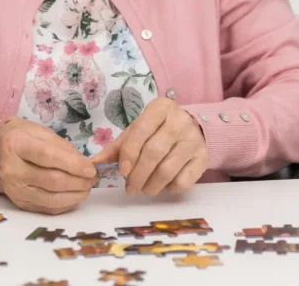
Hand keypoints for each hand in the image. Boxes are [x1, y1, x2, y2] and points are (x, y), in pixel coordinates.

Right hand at [0, 117, 97, 214]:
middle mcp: (11, 169)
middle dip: (78, 181)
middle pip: (52, 181)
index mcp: (16, 144)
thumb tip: (83, 163)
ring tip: (87, 187)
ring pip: (50, 198)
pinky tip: (74, 196)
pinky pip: (46, 208)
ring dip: (75, 195)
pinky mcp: (18, 202)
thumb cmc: (17, 136)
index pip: (48, 157)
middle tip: (93, 178)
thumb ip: (60, 145)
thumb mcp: (36, 130)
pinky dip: (64, 204)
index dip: (73, 164)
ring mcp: (13, 189)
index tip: (91, 168)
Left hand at [91, 98, 207, 195]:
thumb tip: (94, 163)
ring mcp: (193, 140)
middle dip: (138, 175)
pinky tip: (164, 186)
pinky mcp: (203, 158)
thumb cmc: (158, 130)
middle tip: (130, 188)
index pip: (141, 130)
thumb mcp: (138, 130)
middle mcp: (179, 121)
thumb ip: (118, 145)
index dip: (129, 153)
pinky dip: (170, 188)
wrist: (194, 129)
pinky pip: (184, 180)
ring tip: (144, 189)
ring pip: (168, 169)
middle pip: (154, 152)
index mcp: (160, 109)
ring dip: (151, 185)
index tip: (122, 171)